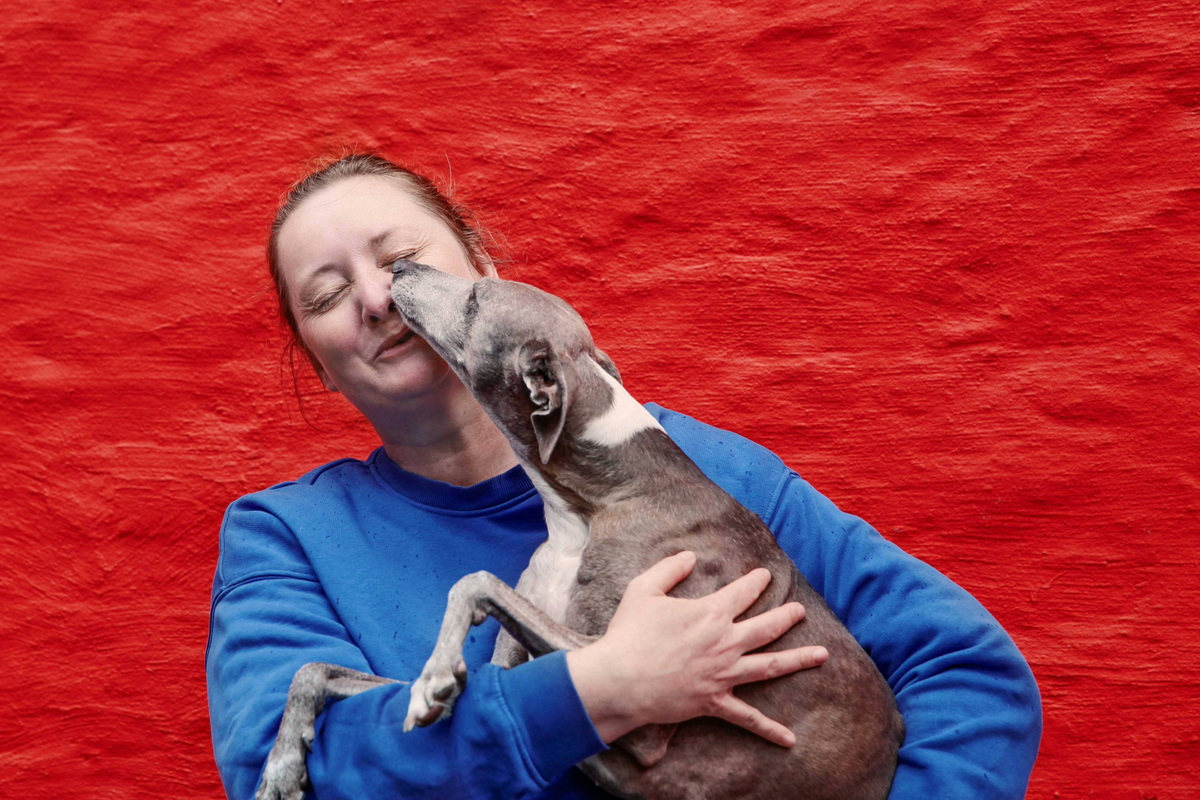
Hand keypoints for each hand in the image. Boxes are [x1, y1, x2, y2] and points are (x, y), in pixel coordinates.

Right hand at [566, 551, 827, 746]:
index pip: (743, 592)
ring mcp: (723, 674)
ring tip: (822, 654)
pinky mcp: (715, 701)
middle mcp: (725, 642)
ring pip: (770, 665)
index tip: (765, 576)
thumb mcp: (643, 589)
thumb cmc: (629, 633)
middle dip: (786, 616)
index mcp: (710, 613)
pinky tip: (790, 739)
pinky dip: (769, 729)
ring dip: (798, 659)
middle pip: (766, 627)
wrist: (620, 679)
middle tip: (799, 611)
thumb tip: (690, 556)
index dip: (756, 582)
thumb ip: (669, 569)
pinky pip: (747, 717)